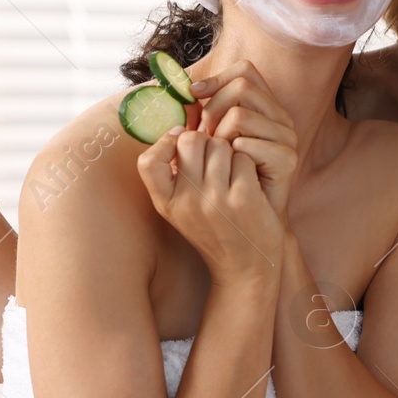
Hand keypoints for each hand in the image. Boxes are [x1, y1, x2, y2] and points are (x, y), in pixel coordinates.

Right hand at [137, 126, 281, 283]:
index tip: (179, 143)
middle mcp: (187, 202)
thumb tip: (177, 129)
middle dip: (206, 141)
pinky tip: (249, 182)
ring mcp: (216, 200)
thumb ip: (174, 176)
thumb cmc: (214, 230)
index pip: (148, 161)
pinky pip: (243, 157)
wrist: (245, 269)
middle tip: (216, 158)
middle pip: (190, 140)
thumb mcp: (182, 209)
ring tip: (233, 173)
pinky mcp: (244, 198)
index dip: (164, 143)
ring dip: (230, 152)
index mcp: (166, 204)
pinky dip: (248, 164)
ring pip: (220, 145)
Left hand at [187, 60, 298, 217]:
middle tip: (207, 141)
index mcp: (264, 109)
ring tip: (220, 162)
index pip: (244, 71)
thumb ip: (201, 119)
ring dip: (219, 139)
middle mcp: (280, 118)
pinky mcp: (287, 158)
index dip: (216, 79)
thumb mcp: (208, 148)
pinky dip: (232, 159)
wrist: (249, 235)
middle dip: (212, 112)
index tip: (194, 95)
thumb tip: (183, 92)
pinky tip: (234, 174)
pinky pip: (246, 145)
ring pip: (239, 115)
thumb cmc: (224, 190)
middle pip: (240, 87)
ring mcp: (287, 137)